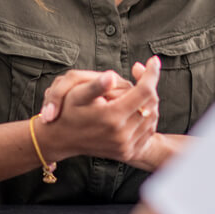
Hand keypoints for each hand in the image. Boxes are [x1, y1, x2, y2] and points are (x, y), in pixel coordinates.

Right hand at [38, 56, 160, 163]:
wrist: (61, 139)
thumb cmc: (67, 112)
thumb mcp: (76, 94)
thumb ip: (96, 85)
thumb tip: (112, 77)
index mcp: (112, 117)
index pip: (144, 91)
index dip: (151, 73)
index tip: (153, 60)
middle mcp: (121, 135)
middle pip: (151, 103)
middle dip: (149, 85)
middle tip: (141, 73)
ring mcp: (125, 146)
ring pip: (152, 117)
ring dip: (149, 100)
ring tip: (137, 89)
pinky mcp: (127, 153)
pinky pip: (148, 131)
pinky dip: (147, 116)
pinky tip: (137, 106)